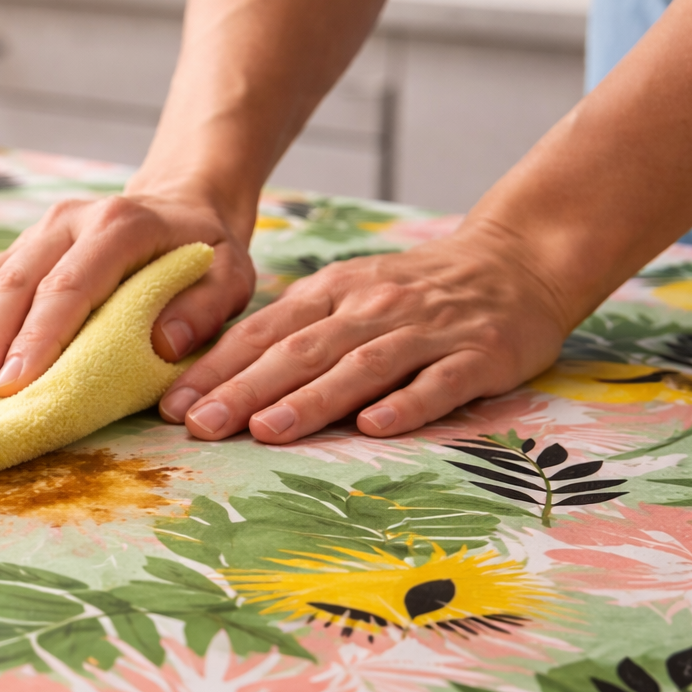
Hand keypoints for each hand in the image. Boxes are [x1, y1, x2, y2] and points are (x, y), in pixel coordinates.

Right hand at [0, 193, 256, 400]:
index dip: (38, 337)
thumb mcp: (231, 274)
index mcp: (119, 225)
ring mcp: (37, 233)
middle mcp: (68, 222)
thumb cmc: (207, 251)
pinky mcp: (20, 248)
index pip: (71, 285)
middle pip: (15, 284)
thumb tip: (159, 342)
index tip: (14, 386)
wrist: (184, 200)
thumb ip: (202, 306)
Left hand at [158, 226, 574, 441]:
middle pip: (301, 351)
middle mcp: (373, 307)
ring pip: (361, 366)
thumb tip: (222, 379)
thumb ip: (298, 331)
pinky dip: (405, 404)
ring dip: (312, 399)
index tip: (175, 405)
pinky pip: (437, 382)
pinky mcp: (478, 355)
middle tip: (201, 425)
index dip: (218, 368)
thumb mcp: (350, 293)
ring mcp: (427, 331)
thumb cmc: (417, 291)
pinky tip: (373, 428)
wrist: (517, 260)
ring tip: (268, 430)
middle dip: (246, 389)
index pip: (265, 332)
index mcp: (334, 292)